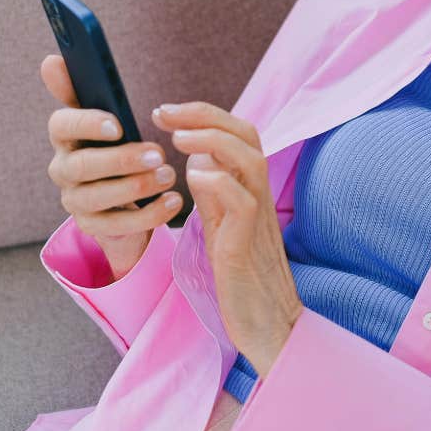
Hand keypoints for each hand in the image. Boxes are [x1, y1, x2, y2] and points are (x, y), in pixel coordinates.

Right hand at [41, 54, 181, 280]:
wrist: (124, 194)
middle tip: (158, 154)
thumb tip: (52, 60)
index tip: (118, 124)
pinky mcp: (93, 226)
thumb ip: (84, 88)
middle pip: (83, 165)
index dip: (87, 123)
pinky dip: (148, 215)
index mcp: (66, 135)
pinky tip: (173, 202)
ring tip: (169, 175)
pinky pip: (117, 226)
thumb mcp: (107, 115)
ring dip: (137, 187)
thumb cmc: (117, 143)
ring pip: (99, 196)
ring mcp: (75, 200)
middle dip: (122, 160)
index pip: (62, 124)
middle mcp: (64, 168)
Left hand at [152, 101, 302, 378]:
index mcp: (249, 186)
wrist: (266, 318)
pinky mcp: (248, 242)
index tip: (167, 112)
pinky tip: (192, 178)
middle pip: (247, 133)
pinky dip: (218, 182)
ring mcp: (257, 215)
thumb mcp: (222, 223)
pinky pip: (242, 201)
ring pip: (249, 159)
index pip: (238, 132)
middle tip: (164, 112)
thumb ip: (214, 191)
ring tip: (177, 136)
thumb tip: (199, 160)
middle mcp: (257, 193)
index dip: (204, 115)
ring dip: (212, 140)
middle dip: (205, 115)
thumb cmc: (242, 272)